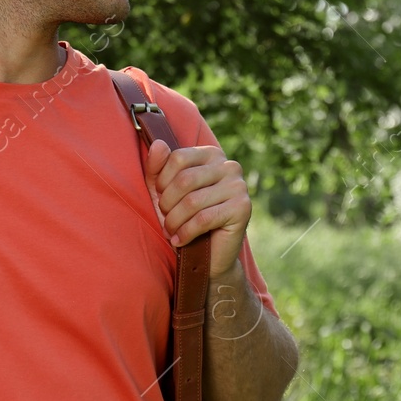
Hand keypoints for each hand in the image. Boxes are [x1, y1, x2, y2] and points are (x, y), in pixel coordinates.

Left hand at [142, 139, 250, 280]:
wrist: (209, 256)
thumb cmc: (183, 218)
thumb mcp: (163, 191)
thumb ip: (157, 167)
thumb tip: (157, 143)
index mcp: (212, 154)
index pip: (178, 157)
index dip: (162, 181)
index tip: (161, 198)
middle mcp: (230, 166)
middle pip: (185, 180)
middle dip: (167, 204)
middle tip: (165, 220)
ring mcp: (239, 186)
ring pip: (193, 201)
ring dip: (174, 221)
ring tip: (170, 232)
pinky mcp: (243, 209)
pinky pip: (204, 219)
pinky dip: (186, 233)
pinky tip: (180, 241)